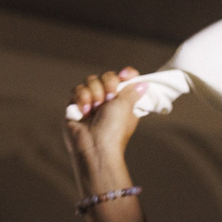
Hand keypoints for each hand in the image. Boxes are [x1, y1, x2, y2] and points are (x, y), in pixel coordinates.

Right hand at [64, 68, 145, 190]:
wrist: (94, 146)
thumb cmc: (113, 130)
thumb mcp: (126, 106)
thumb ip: (132, 91)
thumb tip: (144, 84)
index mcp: (123, 100)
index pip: (124, 78)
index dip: (125, 74)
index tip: (124, 76)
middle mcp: (108, 100)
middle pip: (105, 76)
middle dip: (107, 85)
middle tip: (107, 99)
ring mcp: (92, 101)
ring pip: (90, 81)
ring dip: (93, 94)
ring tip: (94, 110)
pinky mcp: (76, 104)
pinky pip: (76, 89)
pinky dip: (81, 99)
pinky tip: (84, 112)